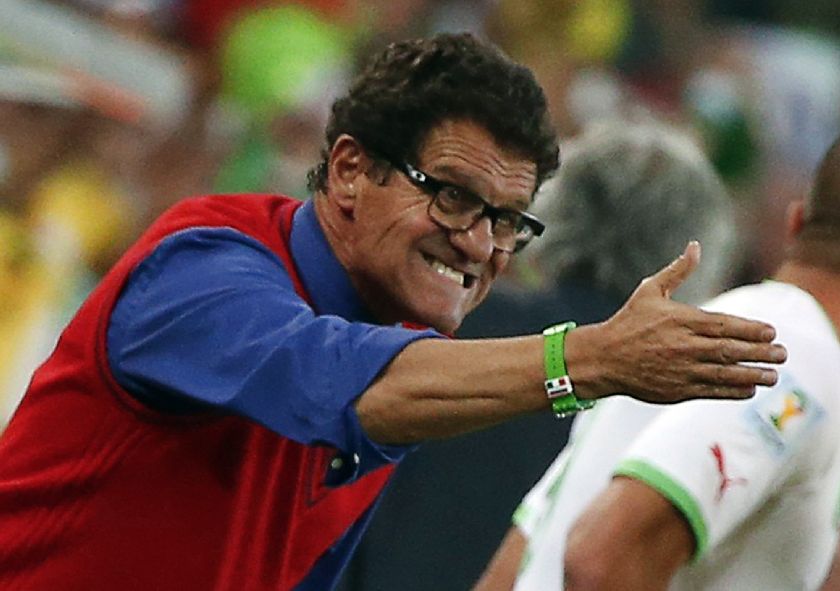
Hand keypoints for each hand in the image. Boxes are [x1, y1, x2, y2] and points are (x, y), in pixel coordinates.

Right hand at [565, 241, 786, 402]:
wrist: (603, 358)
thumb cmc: (628, 322)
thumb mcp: (650, 291)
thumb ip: (677, 271)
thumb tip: (695, 245)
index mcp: (681, 320)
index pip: (725, 325)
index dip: (752, 329)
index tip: (772, 332)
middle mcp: (684, 346)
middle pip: (731, 350)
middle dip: (761, 353)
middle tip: (783, 354)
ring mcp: (681, 370)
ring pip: (725, 373)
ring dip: (753, 374)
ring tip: (774, 376)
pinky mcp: (677, 390)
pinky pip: (712, 391)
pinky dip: (733, 390)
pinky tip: (749, 388)